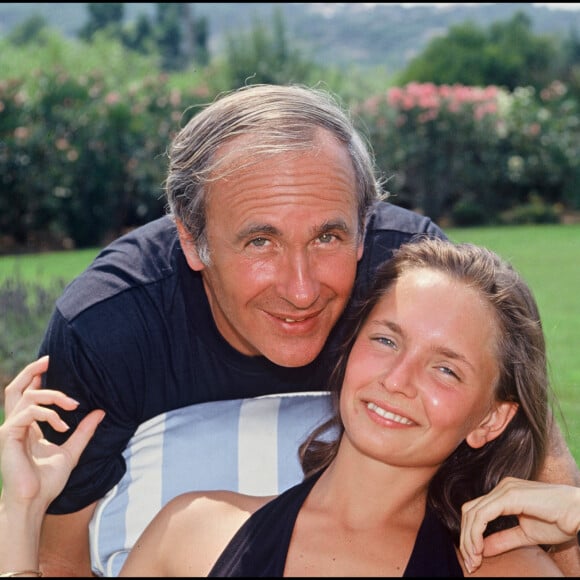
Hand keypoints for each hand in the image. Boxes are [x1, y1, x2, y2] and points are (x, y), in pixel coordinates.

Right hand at [0, 356, 104, 509]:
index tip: (54, 365)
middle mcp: (15, 425)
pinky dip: (48, 414)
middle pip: (15, 388)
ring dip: (53, 395)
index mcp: (26, 427)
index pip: (26, 395)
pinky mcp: (8, 436)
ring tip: (73, 405)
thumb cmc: (48, 482)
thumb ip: (84, 431)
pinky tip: (63, 426)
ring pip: (26, 396)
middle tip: (51, 360)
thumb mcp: (72, 451)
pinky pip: (28, 413)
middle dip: (31, 371)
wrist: (34, 503)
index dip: (36, 378)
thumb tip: (100, 412)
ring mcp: (9, 430)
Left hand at [460, 476, 579, 573]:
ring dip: (469, 539)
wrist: (579, 512)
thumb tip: (483, 548)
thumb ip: (504, 538)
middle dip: (465, 539)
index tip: (472, 558)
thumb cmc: (559, 521)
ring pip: (473, 513)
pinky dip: (476, 532)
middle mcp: (501, 488)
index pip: (476, 512)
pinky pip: (483, 514)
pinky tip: (479, 548)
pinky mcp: (509, 495)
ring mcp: (504, 489)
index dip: (469, 535)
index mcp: (504, 494)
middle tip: (470, 563)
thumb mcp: (526, 534)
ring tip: (474, 559)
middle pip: (470, 512)